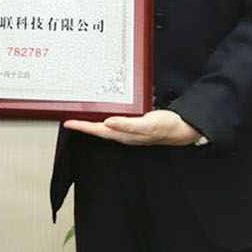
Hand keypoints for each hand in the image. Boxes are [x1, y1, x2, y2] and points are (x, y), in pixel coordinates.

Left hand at [63, 109, 201, 145]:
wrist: (183, 129)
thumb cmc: (167, 127)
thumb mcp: (147, 123)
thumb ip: (128, 124)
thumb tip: (108, 123)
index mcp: (124, 134)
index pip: (98, 131)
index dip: (82, 127)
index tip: (68, 123)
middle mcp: (124, 135)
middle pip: (98, 130)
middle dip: (83, 126)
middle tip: (70, 120)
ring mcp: (129, 132)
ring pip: (105, 128)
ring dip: (93, 124)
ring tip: (81, 119)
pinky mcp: (135, 127)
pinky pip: (115, 125)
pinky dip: (105, 120)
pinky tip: (105, 116)